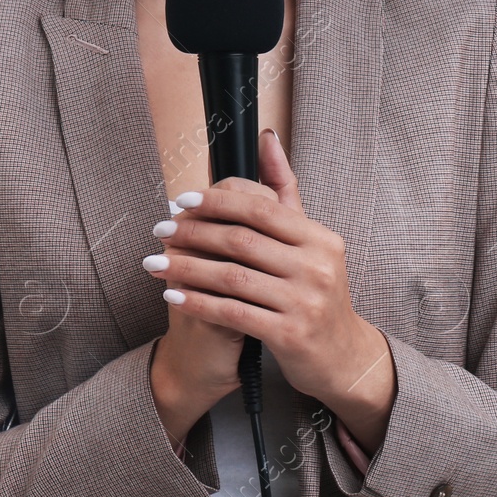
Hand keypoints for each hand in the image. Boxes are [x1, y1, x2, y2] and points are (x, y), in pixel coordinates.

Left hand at [140, 130, 396, 450]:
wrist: (342, 358)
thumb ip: (285, 191)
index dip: (216, 201)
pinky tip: (172, 296)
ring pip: (231, 277)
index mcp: (320, 239)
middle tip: (160, 229)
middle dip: (193, 233)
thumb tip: (266, 138)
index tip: (181, 201)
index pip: (260, 209)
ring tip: (154, 262)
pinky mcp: (289, 335)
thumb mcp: (310, 243)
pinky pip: (232, 313)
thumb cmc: (316, 295)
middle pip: (241, 240)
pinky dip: (197, 302)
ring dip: (185, 268)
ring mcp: (305, 302)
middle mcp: (316, 267)